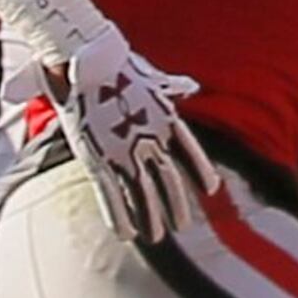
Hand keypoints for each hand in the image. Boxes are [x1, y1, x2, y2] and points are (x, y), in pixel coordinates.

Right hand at [55, 23, 214, 247]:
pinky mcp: (100, 160)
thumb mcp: (150, 76)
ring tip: (156, 238)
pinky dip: (120, 217)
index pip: (191, 153)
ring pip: (144, 196)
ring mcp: (125, 152)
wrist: (86, 60)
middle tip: (181, 225)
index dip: (201, 172)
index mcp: (166, 119)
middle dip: (176, 205)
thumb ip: (171, 87)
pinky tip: (126, 235)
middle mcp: (151, 139)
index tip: (211, 189)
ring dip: (151, 219)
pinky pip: (112, 197)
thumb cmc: (114, 64)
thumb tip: (190, 85)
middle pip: (170, 181)